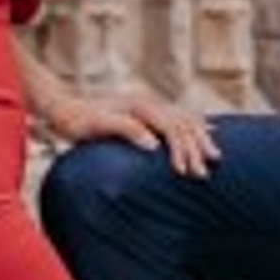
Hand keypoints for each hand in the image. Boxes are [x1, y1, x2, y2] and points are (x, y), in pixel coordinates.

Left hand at [43, 87, 223, 180]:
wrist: (63, 109)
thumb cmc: (77, 122)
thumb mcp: (96, 126)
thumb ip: (126, 130)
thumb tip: (154, 145)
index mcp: (140, 107)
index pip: (172, 128)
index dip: (182, 150)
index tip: (186, 173)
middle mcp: (148, 104)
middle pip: (183, 125)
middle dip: (197, 149)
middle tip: (203, 175)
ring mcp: (149, 106)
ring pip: (185, 120)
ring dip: (201, 138)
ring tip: (215, 157)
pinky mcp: (147, 111)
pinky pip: (179, 116)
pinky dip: (196, 124)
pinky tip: (208, 129)